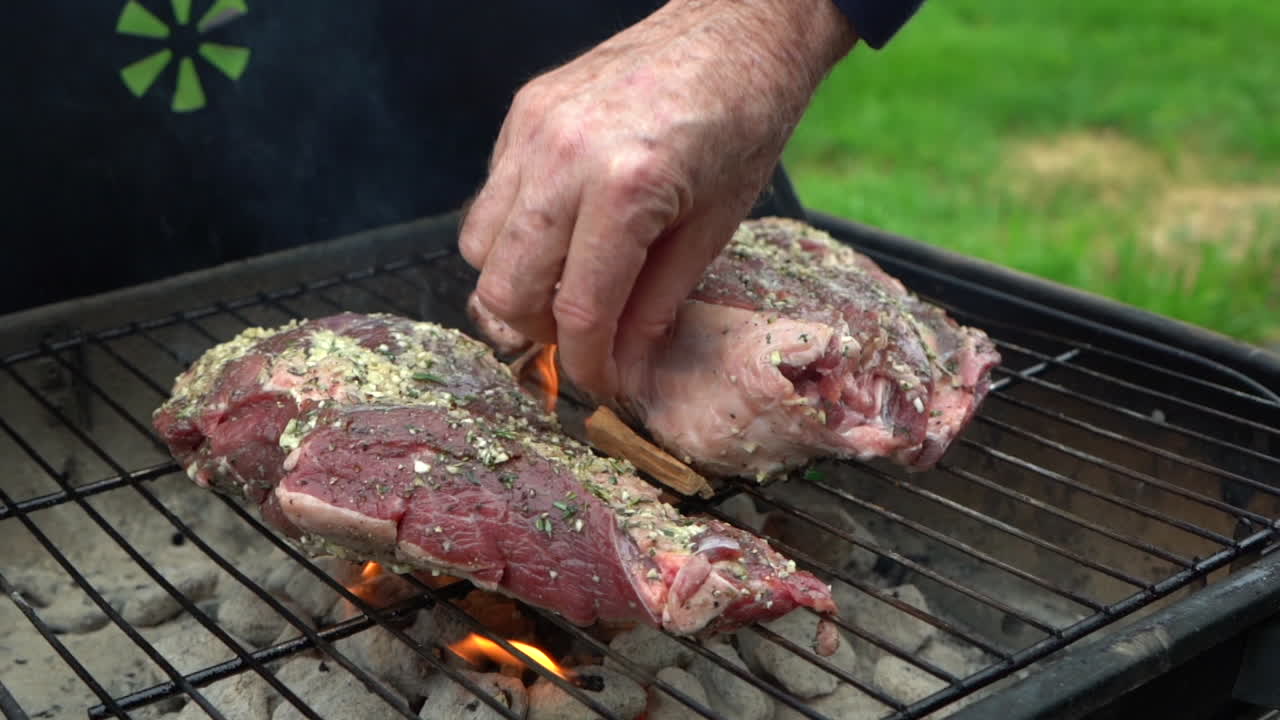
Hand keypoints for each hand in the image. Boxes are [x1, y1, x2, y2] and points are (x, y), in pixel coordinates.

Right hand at [460, 0, 855, 397]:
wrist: (737, 29)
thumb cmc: (743, 122)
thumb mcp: (713, 229)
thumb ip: (656, 305)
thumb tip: (623, 367)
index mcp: (624, 190)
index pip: (579, 312)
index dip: (588, 366)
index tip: (602, 386)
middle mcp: (562, 158)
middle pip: (505, 288)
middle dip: (540, 333)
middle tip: (582, 340)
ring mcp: (533, 129)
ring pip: (478, 247)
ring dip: (516, 285)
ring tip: (567, 289)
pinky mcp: (522, 112)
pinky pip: (490, 198)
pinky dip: (513, 235)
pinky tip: (561, 233)